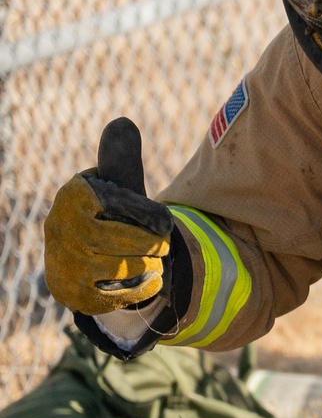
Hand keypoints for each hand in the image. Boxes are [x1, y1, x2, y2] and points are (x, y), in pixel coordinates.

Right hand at [44, 118, 173, 314]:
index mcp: (73, 195)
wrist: (88, 260)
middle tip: (164, 246)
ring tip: (155, 263)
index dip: (147, 213)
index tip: (166, 222)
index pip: (116, 201)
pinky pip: (113, 295)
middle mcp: (59, 228)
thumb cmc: (111, 215)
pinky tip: (149, 281)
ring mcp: (63, 262)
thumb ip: (122, 160)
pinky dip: (139, 289)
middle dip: (148, 243)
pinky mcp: (71, 293)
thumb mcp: (117, 187)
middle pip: (117, 238)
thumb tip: (121, 123)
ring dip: (146, 266)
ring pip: (116, 268)